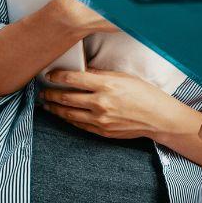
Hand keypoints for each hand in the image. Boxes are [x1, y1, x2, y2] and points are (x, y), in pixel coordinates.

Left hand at [41, 69, 177, 139]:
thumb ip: (101, 75)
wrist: (158, 117)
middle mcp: (100, 103)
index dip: (57, 76)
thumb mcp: (124, 78)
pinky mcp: (101, 131)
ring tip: (47, 103)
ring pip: (68, 113)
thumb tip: (82, 72)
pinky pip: (79, 124)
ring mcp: (100, 119)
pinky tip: (63, 114)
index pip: (73, 79)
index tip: (49, 75)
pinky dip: (68, 119)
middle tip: (43, 90)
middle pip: (66, 97)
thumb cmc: (145, 94)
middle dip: (51, 93)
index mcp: (106, 85)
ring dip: (55, 108)